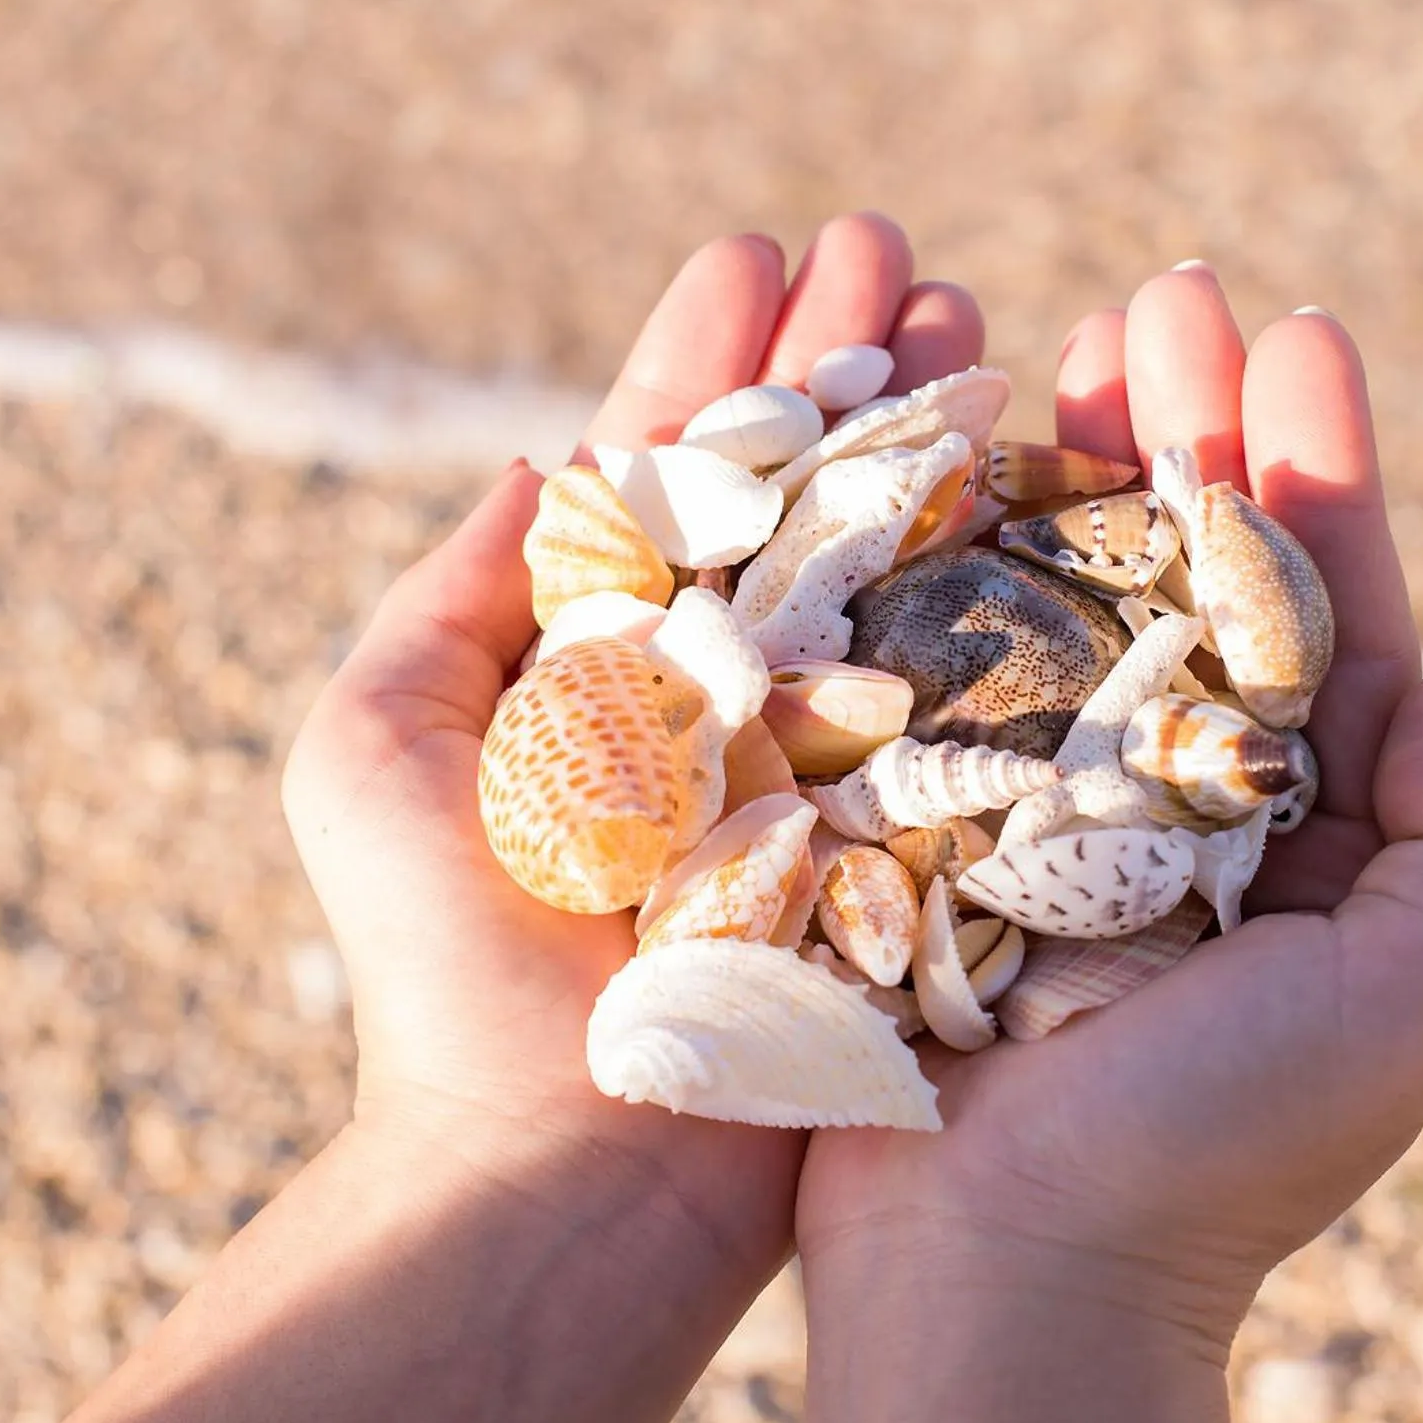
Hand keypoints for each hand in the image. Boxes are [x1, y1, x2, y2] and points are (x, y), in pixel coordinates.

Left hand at [282, 211, 981, 1207]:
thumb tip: (526, 464)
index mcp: (605, 657)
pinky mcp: (906, 830)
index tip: (763, 252)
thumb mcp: (376, 747)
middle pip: (796, 493)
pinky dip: (1000, 573)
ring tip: (983, 315)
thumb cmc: (445, 968)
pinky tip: (1047, 475)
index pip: (668, 473)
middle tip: (899, 252)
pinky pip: (964, 683)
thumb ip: (445, 600)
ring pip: (890, 561)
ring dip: (932, 433)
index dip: (714, 358)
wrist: (564, 1170)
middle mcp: (727, 689)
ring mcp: (825, 754)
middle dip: (844, 366)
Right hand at [794, 272, 1422, 1422]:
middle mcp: (1176, 804)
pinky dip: (941, 569)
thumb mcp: (1418, 997)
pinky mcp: (925, 832)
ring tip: (1057, 337)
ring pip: (1059, 603)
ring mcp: (1042, 811)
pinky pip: (939, 676)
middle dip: (1185, 432)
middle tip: (1166, 294)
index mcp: (1304, 830)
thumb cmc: (1219, 1149)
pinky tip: (934, 465)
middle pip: (1185, 577)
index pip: (1323, 612)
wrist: (1003, 1275)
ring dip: (1062, 469)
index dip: (1315, 469)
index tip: (1297, 337)